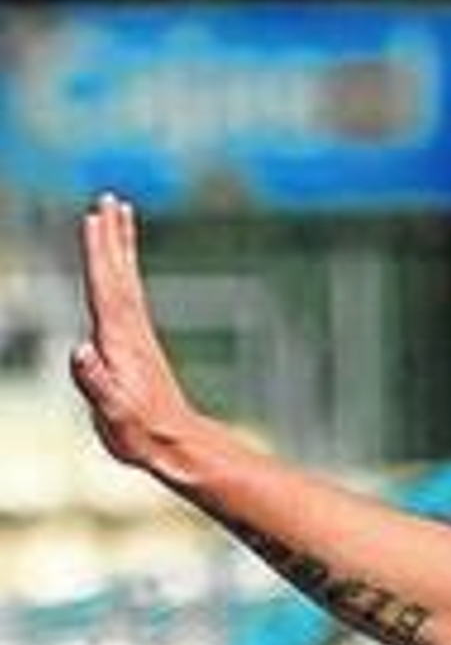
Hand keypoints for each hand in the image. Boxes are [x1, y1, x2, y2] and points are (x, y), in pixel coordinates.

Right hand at [70, 193, 201, 474]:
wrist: (177, 446)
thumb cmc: (142, 434)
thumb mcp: (113, 413)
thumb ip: (95, 382)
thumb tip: (80, 350)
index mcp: (120, 341)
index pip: (105, 287)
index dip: (98, 253)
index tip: (94, 219)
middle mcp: (131, 331)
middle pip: (119, 273)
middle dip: (112, 236)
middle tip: (110, 198)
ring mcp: (137, 336)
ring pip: (126, 279)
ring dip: (121, 245)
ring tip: (118, 213)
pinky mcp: (140, 345)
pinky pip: (128, 295)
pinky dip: (122, 271)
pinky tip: (120, 265)